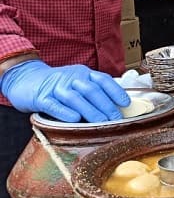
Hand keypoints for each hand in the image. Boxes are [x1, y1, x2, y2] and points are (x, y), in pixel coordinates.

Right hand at [0, 60, 129, 122]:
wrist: (24, 78)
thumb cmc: (57, 85)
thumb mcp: (77, 82)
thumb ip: (94, 91)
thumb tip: (117, 108)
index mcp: (83, 73)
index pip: (103, 80)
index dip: (116, 91)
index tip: (126, 104)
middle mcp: (71, 78)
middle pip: (92, 91)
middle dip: (106, 106)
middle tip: (116, 120)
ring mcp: (56, 87)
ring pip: (75, 99)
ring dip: (90, 112)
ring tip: (102, 124)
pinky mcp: (41, 98)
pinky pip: (54, 105)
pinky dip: (65, 112)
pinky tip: (75, 120)